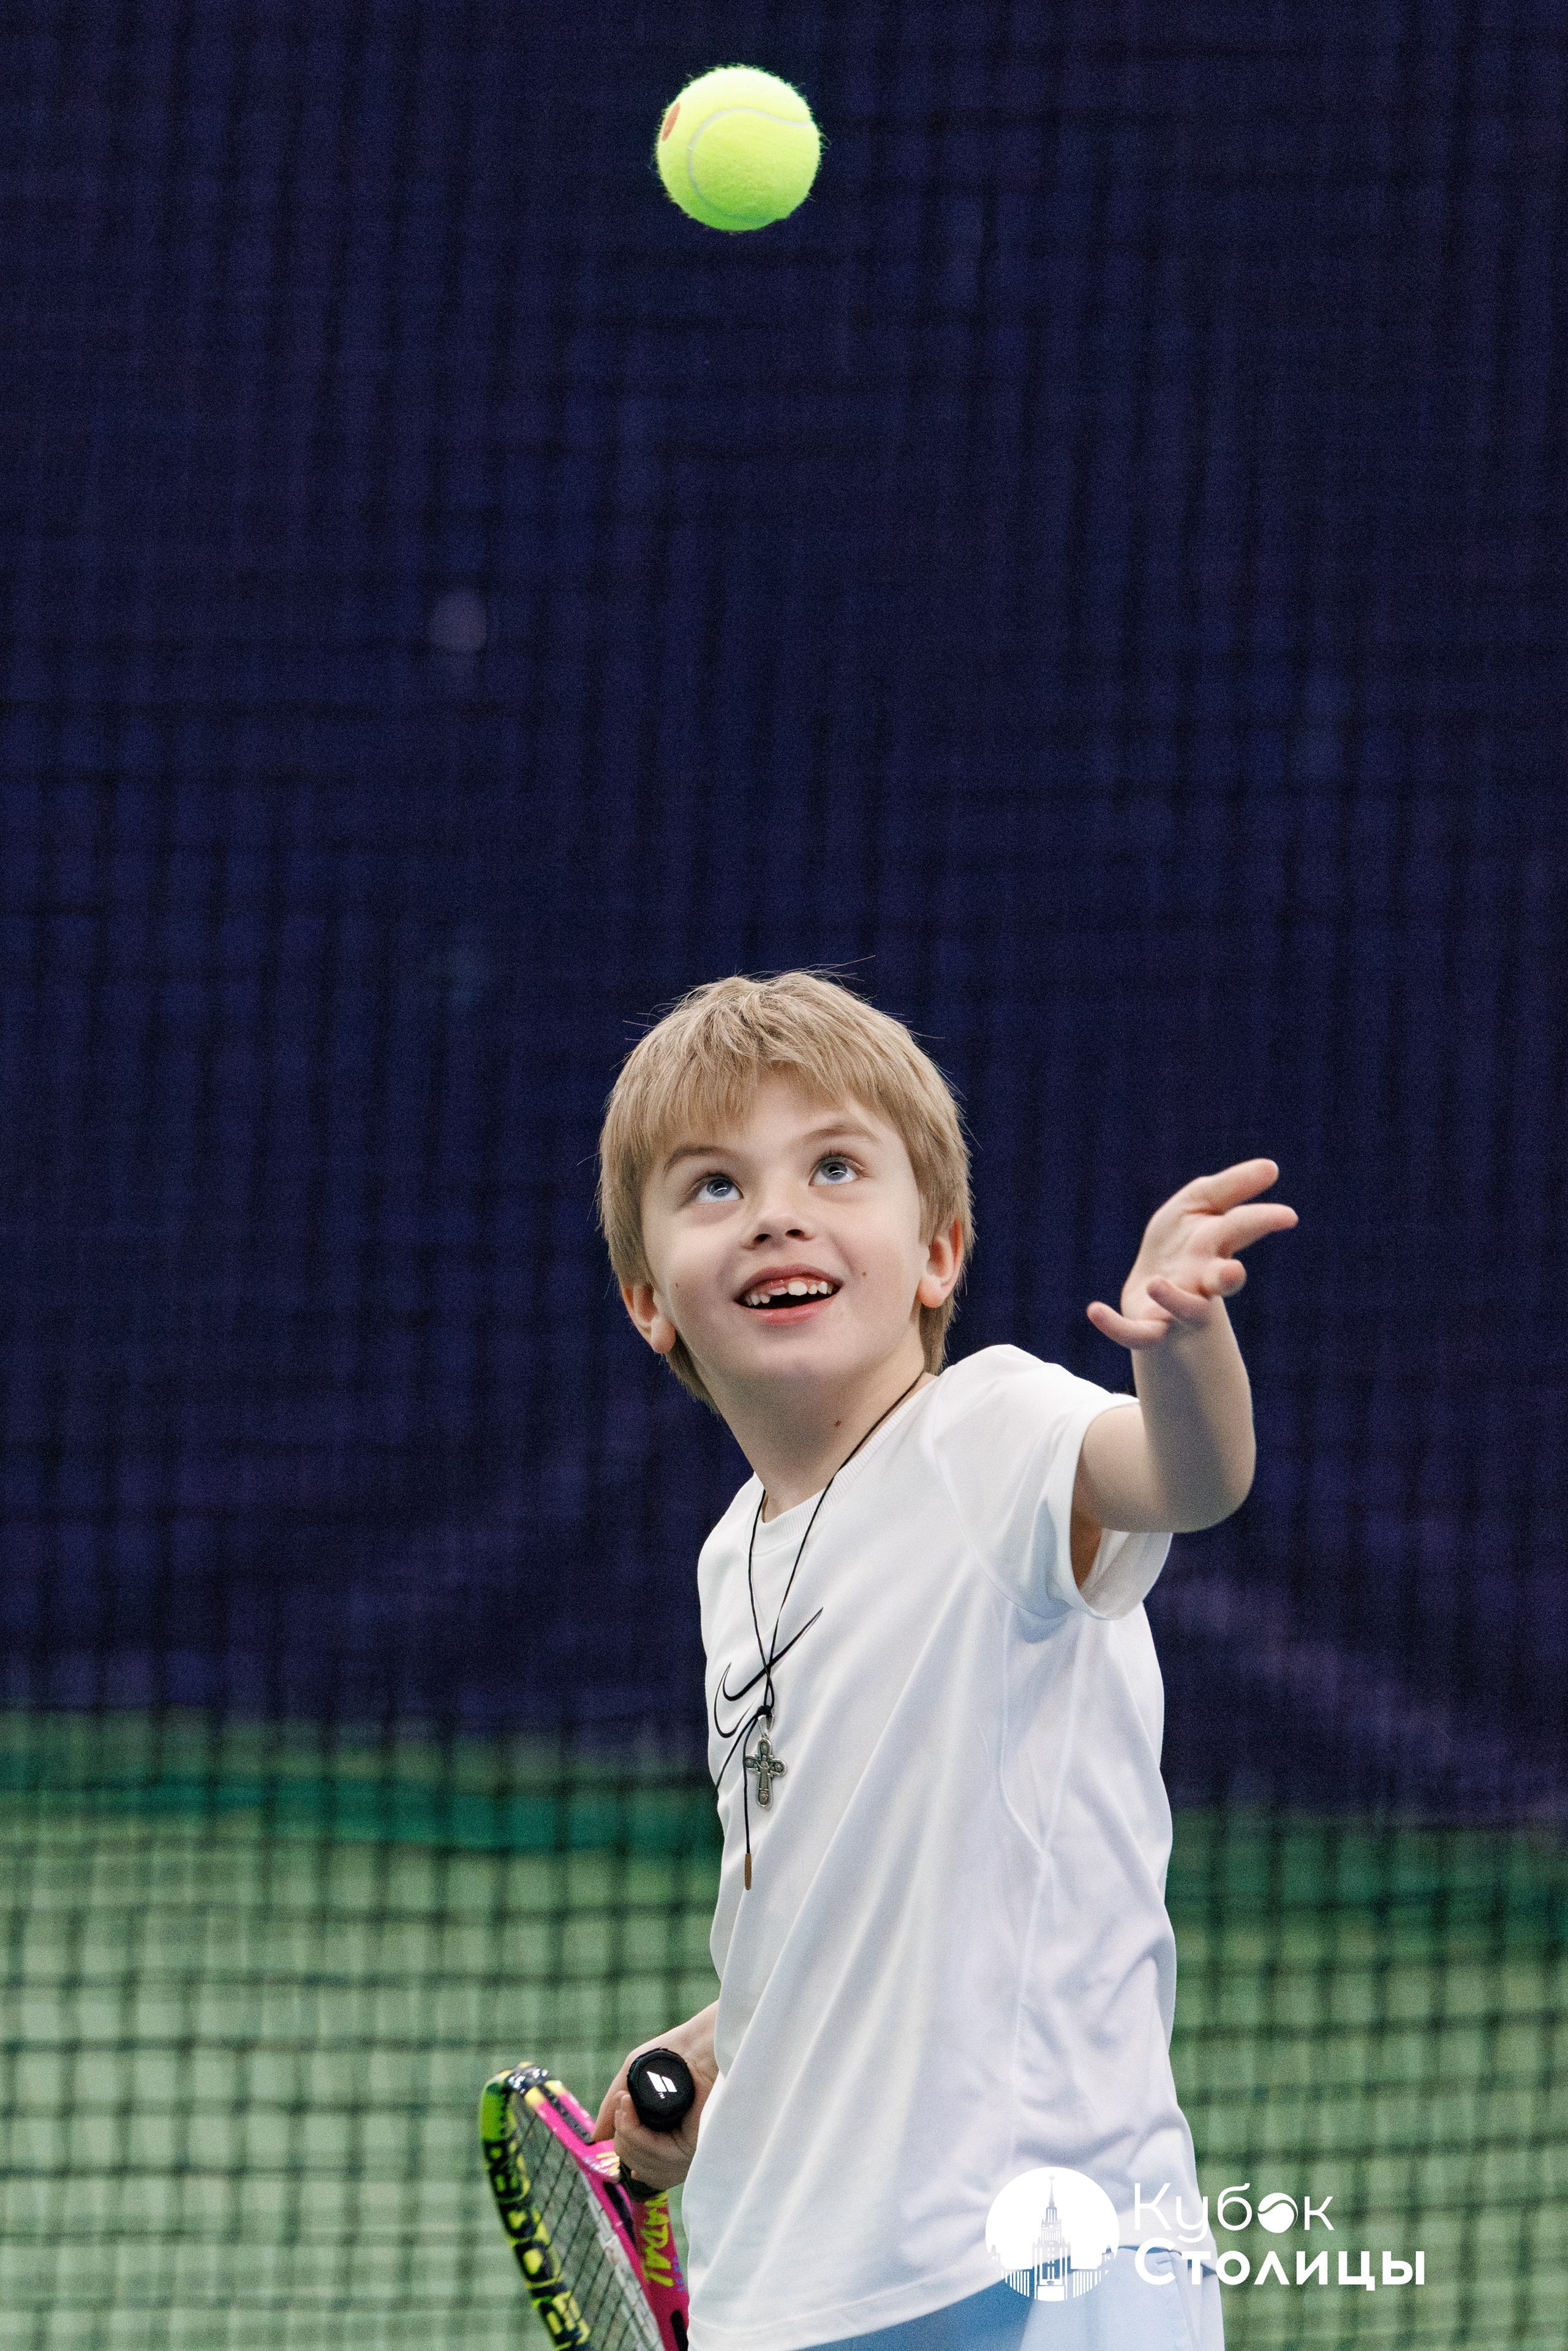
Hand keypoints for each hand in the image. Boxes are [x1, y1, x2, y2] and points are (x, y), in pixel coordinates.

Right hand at [590, 2002, 717, 2194]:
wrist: (699, 2041)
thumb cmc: (671, 2053)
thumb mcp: (632, 2077)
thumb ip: (614, 2108)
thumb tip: (597, 2137)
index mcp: (667, 2136)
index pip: (642, 2167)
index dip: (627, 2152)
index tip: (620, 2123)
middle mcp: (677, 2146)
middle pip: (636, 2167)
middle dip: (621, 2138)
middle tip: (622, 2104)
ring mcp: (686, 2148)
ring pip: (644, 2167)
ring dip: (626, 2135)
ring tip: (625, 2102)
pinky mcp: (694, 2145)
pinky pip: (657, 2156)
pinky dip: (635, 2135)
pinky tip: (630, 2109)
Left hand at [1087, 1159, 1296, 1350]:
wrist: (1153, 1291)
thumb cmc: (1183, 1243)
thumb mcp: (1200, 1205)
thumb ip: (1231, 1187)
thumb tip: (1271, 1167)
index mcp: (1215, 1246)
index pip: (1240, 1229)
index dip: (1261, 1220)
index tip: (1287, 1215)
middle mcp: (1201, 1278)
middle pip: (1220, 1279)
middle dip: (1227, 1277)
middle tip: (1233, 1274)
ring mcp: (1176, 1306)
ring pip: (1185, 1309)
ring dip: (1175, 1299)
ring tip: (1156, 1284)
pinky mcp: (1149, 1327)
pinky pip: (1135, 1333)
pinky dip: (1115, 1326)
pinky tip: (1093, 1310)